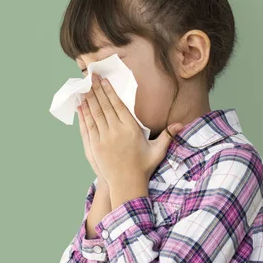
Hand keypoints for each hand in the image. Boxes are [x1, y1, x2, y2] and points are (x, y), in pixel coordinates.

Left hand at [78, 73, 183, 187]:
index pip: (117, 105)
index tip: (103, 81)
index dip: (109, 91)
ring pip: (94, 114)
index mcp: (130, 129)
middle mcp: (115, 131)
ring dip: (89, 99)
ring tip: (84, 87)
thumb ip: (168, 135)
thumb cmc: (143, 167)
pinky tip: (81, 106)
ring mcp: (103, 138)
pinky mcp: (94, 146)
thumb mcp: (158, 151)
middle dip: (96, 90)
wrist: (126, 185)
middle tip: (91, 77)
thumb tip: (181, 125)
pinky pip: (88, 126)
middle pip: (104, 106)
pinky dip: (84, 115)